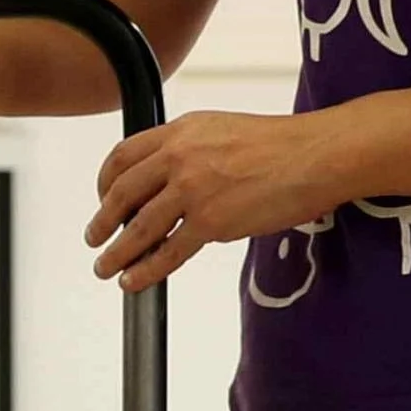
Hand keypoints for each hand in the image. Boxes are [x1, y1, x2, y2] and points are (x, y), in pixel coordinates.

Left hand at [86, 107, 353, 289]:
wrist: (317, 154)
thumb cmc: (281, 144)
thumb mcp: (222, 129)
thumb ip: (190, 149)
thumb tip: (170, 179)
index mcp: (180, 131)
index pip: (123, 156)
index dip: (104, 182)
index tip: (103, 198)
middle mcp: (179, 157)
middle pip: (121, 193)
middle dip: (102, 220)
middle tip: (94, 237)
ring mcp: (193, 190)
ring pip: (138, 228)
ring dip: (115, 252)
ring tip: (106, 267)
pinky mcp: (211, 221)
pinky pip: (167, 252)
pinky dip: (145, 271)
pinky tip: (135, 280)